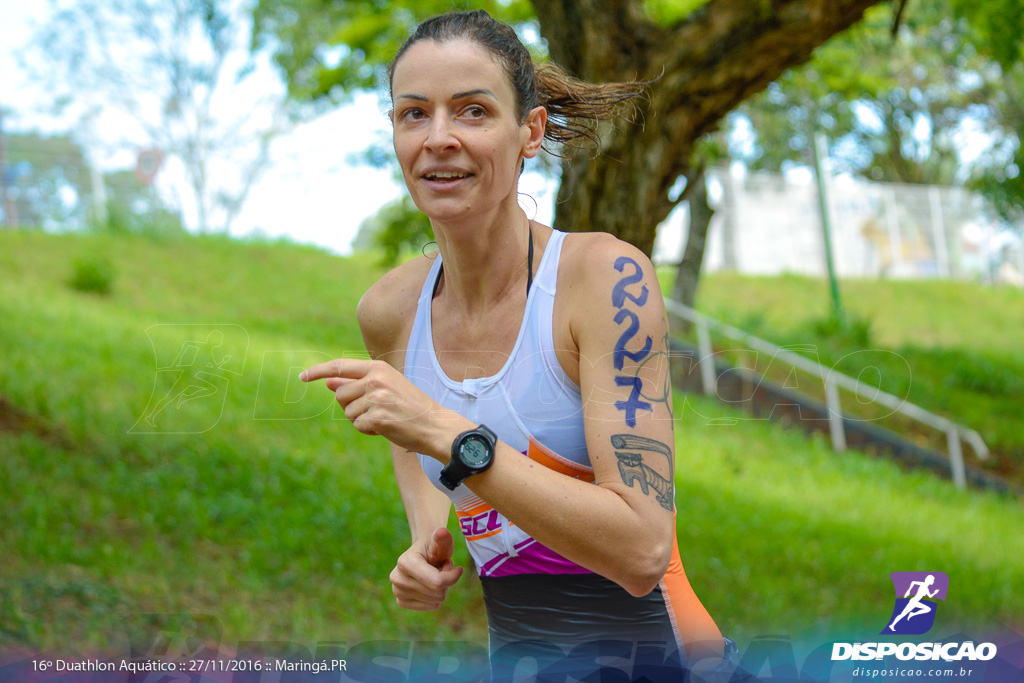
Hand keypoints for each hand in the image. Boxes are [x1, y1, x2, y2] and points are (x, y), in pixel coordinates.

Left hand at [300, 359, 467, 456]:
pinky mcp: (377, 417)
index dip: (318, 371)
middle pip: (340, 394)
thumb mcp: (386, 386)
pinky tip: (385, 427)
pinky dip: (368, 430)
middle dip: (349, 405)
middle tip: (372, 410)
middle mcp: (376, 380)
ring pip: (347, 412)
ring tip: (383, 417)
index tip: (303, 376)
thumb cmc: (410, 406)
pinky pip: (357, 425)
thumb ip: (358, 383)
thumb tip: (328, 381)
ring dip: (360, 419)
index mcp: (378, 368)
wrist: (434, 424)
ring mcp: (376, 398)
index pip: (339, 366)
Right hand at [389, 527, 463, 609]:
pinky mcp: (401, 601)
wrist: (424, 553)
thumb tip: (441, 532)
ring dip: (441, 588)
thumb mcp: (442, 541)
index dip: (452, 576)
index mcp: (405, 562)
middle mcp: (397, 578)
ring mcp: (397, 591)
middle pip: (437, 593)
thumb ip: (443, 537)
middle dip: (446, 580)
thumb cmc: (435, 546)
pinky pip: (431, 606)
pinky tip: (430, 584)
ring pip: (435, 601)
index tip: (455, 566)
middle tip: (440, 567)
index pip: (437, 582)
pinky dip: (436, 597)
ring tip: (435, 574)